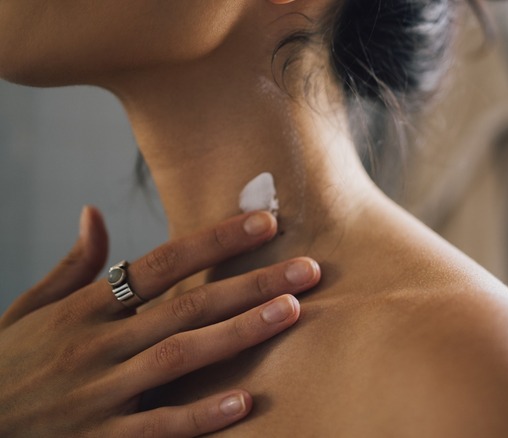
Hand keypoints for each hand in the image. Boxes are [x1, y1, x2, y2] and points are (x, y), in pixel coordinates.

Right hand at [0, 206, 320, 436]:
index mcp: (85, 307)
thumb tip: (94, 213)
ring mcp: (100, 393)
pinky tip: (244, 401)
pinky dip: (201, 415)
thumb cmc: (6, 364)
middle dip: (251, 284)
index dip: (216, 239)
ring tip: (288, 312)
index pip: (163, 262)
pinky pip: (159, 427)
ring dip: (238, 334)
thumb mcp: (29, 309)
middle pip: (187, 305)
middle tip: (307, 269)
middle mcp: (98, 343)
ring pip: (180, 357)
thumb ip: (71, 266)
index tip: (265, 222)